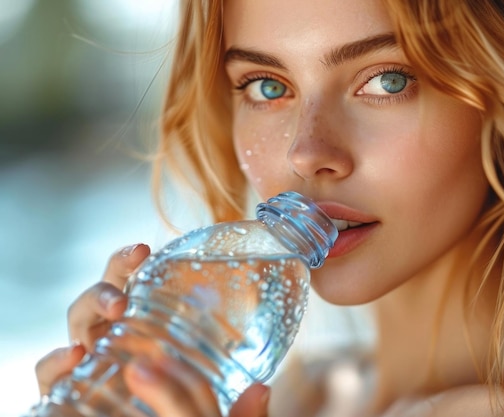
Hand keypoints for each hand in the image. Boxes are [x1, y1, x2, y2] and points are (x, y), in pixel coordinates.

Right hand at [34, 243, 270, 415]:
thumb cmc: (178, 409)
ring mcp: (91, 360)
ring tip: (117, 306)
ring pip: (78, 322)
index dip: (134, 262)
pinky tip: (73, 356)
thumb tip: (263, 389)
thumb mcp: (211, 404)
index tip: (146, 248)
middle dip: (113, 275)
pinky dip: (54, 361)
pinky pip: (50, 371)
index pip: (136, 284)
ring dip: (91, 305)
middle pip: (105, 293)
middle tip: (135, 271)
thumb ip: (236, 403)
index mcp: (145, 328)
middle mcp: (115, 337)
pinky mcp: (69, 387)